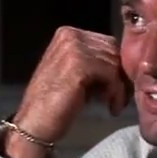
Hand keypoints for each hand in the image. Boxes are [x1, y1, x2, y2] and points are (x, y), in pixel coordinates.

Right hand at [4, 27, 127, 157]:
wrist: (34, 124)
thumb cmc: (54, 103)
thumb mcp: (74, 74)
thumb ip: (94, 62)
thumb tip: (122, 67)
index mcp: (68, 34)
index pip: (107, 43)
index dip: (117, 66)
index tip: (118, 88)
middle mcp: (70, 36)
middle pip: (113, 51)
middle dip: (121, 76)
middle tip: (120, 98)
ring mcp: (73, 49)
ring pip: (115, 63)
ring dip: (120, 87)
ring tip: (114, 105)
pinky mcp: (79, 66)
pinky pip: (112, 75)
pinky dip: (116, 94)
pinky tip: (112, 108)